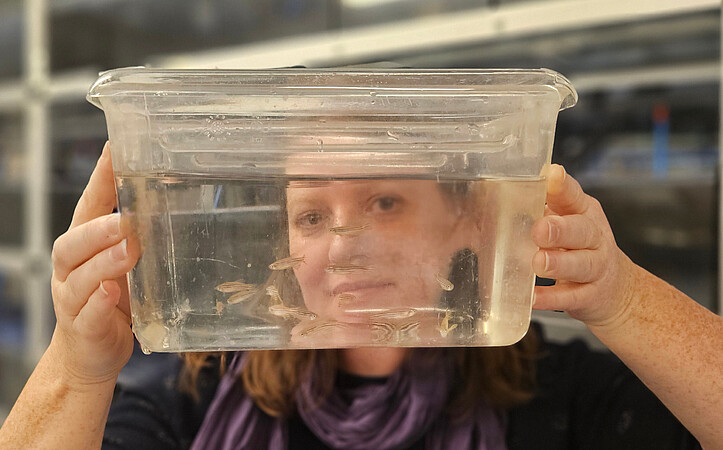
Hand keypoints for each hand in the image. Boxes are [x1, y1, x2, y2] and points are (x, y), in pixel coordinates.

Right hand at [49, 142, 139, 384]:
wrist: (90, 354)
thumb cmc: (112, 301)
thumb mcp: (128, 265)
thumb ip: (141, 238)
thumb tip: (179, 204)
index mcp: (84, 247)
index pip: (89, 206)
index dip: (99, 178)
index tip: (114, 149)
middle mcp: (71, 269)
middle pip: (73, 242)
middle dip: (98, 230)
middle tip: (125, 220)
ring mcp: (72, 300)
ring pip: (79, 277)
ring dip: (102, 262)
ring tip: (128, 251)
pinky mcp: (82, 328)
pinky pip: (86, 314)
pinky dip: (97, 303)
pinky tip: (111, 294)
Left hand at [531, 164, 635, 326]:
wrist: (617, 289)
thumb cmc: (581, 247)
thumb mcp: (569, 221)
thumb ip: (544, 208)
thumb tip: (501, 195)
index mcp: (584, 213)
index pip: (574, 196)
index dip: (563, 186)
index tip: (551, 175)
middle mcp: (594, 238)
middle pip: (582, 230)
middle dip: (560, 229)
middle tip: (539, 230)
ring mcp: (596, 267)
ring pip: (581, 264)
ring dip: (559, 263)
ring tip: (538, 262)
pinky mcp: (590, 295)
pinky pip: (570, 297)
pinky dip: (551, 298)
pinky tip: (533, 297)